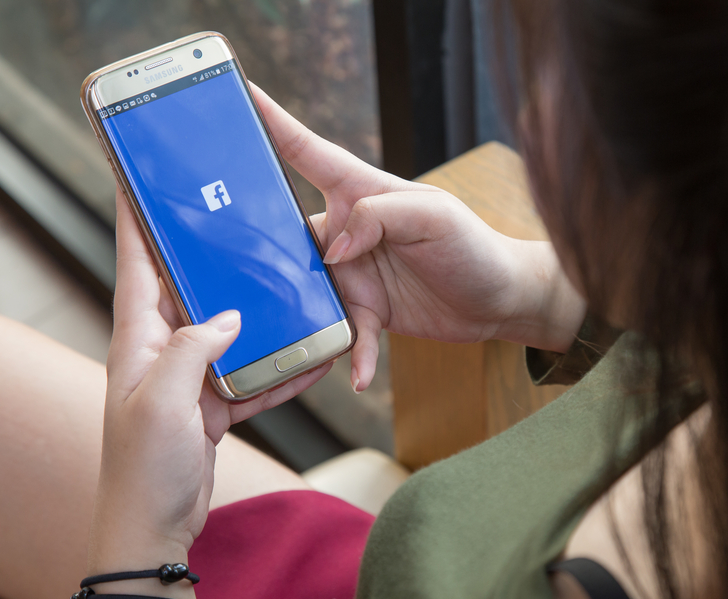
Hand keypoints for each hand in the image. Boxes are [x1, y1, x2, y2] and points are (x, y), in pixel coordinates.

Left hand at [87, 189, 333, 598]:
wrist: (153, 530)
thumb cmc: (144, 468)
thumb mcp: (164, 400)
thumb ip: (194, 348)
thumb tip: (231, 316)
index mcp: (137, 340)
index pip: (136, 264)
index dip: (140, 219)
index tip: (148, 176)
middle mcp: (160, 351)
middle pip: (189, 289)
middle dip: (214, 258)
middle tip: (246, 223)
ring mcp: (187, 379)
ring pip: (229, 331)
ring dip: (261, 315)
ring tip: (293, 288)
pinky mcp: (211, 405)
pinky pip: (251, 375)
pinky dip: (279, 368)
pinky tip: (312, 358)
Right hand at [251, 85, 585, 391]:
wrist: (502, 301)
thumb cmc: (475, 246)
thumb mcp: (433, 216)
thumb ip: (378, 216)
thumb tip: (334, 249)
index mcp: (363, 192)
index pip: (308, 153)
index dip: (271, 124)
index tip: (234, 96)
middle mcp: (351, 230)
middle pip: (289, 231)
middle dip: (258, 242)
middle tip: (224, 256)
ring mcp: (355, 272)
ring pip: (306, 288)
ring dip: (298, 310)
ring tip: (285, 330)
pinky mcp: (368, 310)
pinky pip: (343, 332)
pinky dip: (348, 352)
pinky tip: (354, 372)